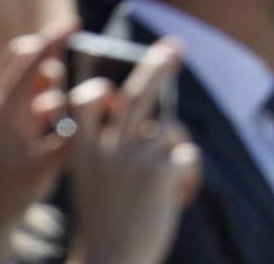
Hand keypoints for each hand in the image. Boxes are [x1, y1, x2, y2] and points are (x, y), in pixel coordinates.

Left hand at [0, 22, 79, 263]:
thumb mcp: (49, 163)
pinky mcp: (12, 123)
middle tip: (71, 68)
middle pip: (24, 60)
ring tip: (58, 115)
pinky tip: (59, 124)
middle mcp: (2, 106)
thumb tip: (100, 105)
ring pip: (33, 80)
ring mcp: (6, 114)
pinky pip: (35, 99)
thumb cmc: (15, 190)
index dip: (53, 40)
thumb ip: (73, 133)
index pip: (30, 63)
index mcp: (5, 111)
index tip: (75, 22)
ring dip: (52, 86)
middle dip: (49, 58)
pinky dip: (50, 102)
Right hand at [66, 40, 201, 263]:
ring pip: (169, 129)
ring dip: (176, 151)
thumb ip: (116, 153)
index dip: (98, 91)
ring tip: (172, 185)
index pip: (85, 103)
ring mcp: (135, 158)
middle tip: (176, 47)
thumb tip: (153, 123)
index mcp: (83, 153)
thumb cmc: (107, 227)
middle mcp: (107, 149)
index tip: (108, 89)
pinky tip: (181, 198)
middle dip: (158, 66)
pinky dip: (190, 175)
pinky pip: (188, 155)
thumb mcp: (98, 184)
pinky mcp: (162, 172)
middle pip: (138, 93)